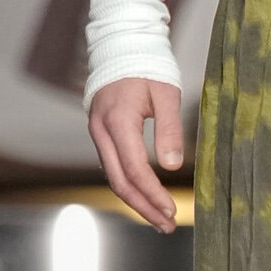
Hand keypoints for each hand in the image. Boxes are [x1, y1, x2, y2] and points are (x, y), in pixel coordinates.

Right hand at [87, 77, 184, 231]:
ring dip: (136, 201)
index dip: (153, 194)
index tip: (171, 211)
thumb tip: (173, 165)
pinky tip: (146, 196)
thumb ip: (169, 129)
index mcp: (118, 121)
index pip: (135, 169)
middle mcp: (101, 131)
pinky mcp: (101, 134)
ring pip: (113, 177)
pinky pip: (112, 167)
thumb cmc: (147, 66)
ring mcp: (97, 134)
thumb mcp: (166, 93)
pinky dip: (129, 185)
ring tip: (160, 218)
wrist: (120, 45)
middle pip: (119, 182)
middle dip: (143, 207)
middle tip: (167, 225)